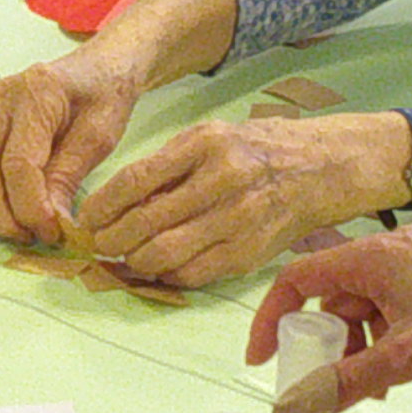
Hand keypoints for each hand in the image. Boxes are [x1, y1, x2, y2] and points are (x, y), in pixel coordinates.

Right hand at [0, 49, 150, 243]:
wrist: (97, 67)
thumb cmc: (103, 97)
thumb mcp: (100, 136)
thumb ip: (68, 177)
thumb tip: (47, 222)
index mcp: (37, 94)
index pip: (19, 164)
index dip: (31, 208)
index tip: (50, 233)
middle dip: (2, 216)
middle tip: (30, 236)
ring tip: (9, 219)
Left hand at [71, 114, 402, 289]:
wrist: (324, 168)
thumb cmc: (259, 151)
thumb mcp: (213, 137)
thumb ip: (169, 166)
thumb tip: (117, 203)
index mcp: (206, 143)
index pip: (135, 179)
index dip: (102, 206)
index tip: (87, 219)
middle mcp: (223, 178)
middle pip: (145, 222)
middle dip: (112, 239)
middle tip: (99, 244)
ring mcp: (239, 218)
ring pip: (165, 253)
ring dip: (135, 261)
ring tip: (125, 257)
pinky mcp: (250, 251)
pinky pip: (194, 273)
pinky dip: (168, 275)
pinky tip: (159, 268)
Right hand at [248, 224, 411, 412]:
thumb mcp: (406, 356)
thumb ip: (347, 382)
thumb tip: (295, 409)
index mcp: (366, 259)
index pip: (294, 281)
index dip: (270, 320)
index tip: (263, 360)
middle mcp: (386, 252)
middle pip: (332, 298)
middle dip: (326, 345)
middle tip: (331, 386)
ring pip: (367, 305)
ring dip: (362, 346)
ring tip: (380, 387)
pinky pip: (397, 305)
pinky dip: (391, 336)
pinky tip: (409, 367)